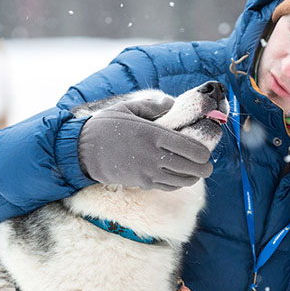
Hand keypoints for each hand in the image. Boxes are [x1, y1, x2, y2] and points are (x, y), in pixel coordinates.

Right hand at [78, 97, 213, 190]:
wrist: (82, 151)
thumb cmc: (105, 127)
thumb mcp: (128, 108)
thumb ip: (153, 105)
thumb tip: (171, 103)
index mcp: (154, 135)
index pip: (191, 148)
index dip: (204, 153)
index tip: (206, 152)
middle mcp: (154, 156)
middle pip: (192, 168)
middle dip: (204, 168)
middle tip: (207, 166)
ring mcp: (148, 172)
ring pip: (183, 181)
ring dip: (193, 178)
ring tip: (197, 173)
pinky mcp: (142, 183)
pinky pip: (168, 187)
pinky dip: (178, 184)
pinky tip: (180, 177)